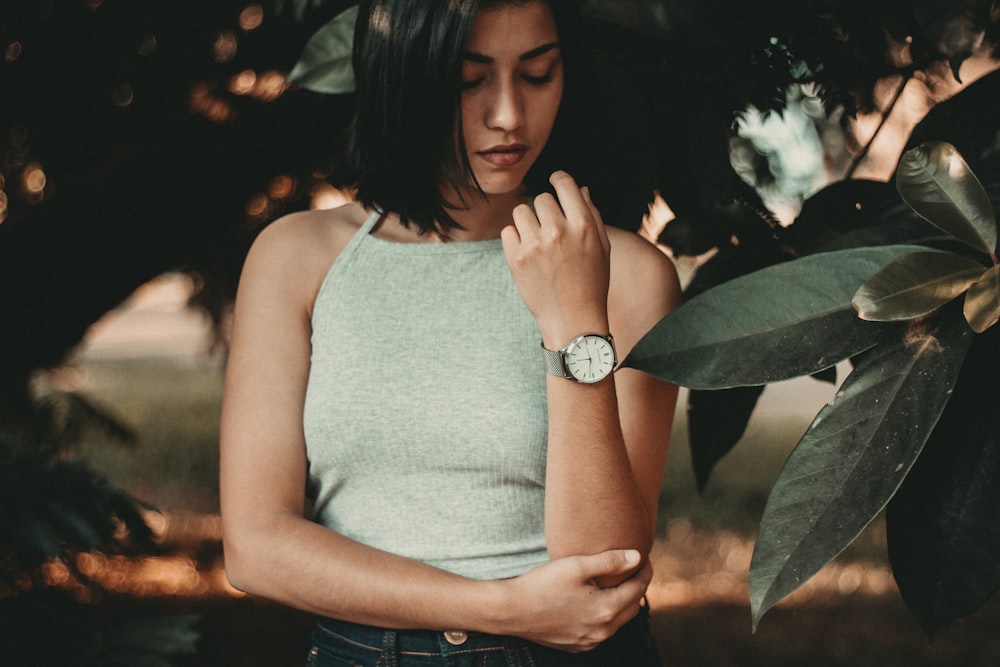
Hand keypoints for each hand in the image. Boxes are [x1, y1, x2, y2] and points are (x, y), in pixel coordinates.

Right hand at [497, 549, 650, 652]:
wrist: (511, 610)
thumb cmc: (542, 584)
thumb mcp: (576, 566)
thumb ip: (610, 561)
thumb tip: (637, 556)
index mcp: (605, 610)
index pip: (638, 588)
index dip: (644, 570)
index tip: (643, 556)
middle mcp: (602, 631)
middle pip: (632, 607)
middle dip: (636, 586)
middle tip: (633, 567)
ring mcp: (590, 641)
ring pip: (618, 620)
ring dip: (622, 602)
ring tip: (616, 581)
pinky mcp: (578, 646)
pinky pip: (601, 630)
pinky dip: (605, 615)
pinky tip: (596, 600)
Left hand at [501, 171, 610, 347]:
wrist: (573, 321)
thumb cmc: (591, 284)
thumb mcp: (602, 248)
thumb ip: (592, 215)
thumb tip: (580, 188)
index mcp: (583, 225)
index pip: (564, 184)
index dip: (558, 179)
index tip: (554, 180)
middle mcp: (558, 231)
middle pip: (541, 198)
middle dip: (545, 209)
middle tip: (550, 229)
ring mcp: (535, 245)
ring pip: (521, 211)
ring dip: (528, 222)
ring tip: (538, 243)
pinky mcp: (516, 259)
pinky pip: (508, 231)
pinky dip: (515, 240)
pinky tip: (528, 255)